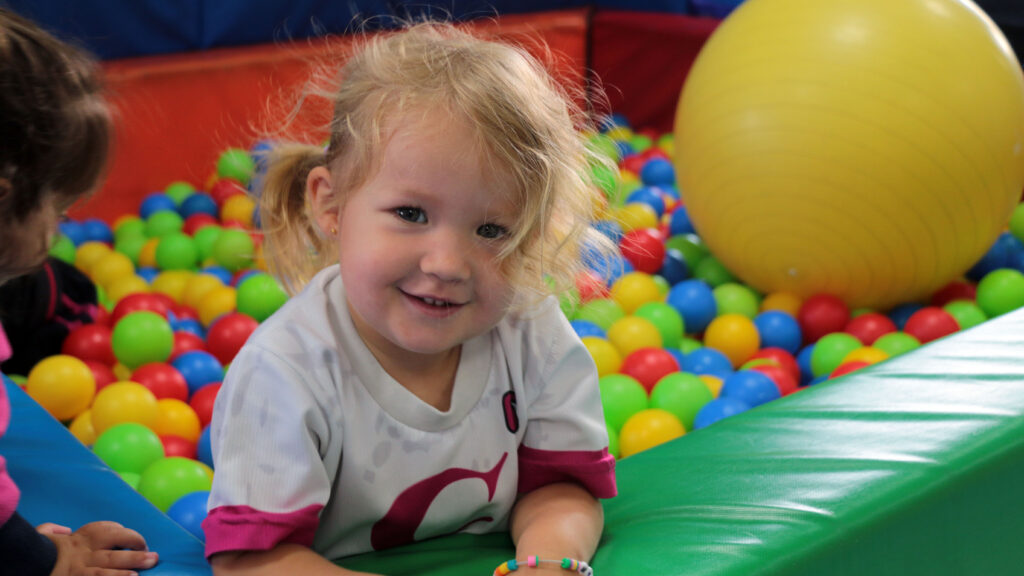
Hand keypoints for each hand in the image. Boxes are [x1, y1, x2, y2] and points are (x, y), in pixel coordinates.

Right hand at [43, 521, 158, 575]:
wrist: (24, 563)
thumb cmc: (38, 549)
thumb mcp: (45, 535)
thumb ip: (57, 529)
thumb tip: (64, 530)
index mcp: (80, 538)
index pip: (108, 531)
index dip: (127, 535)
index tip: (140, 541)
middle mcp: (83, 554)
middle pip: (113, 551)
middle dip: (136, 553)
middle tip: (154, 557)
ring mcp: (80, 570)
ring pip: (106, 569)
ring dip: (126, 570)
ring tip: (142, 572)